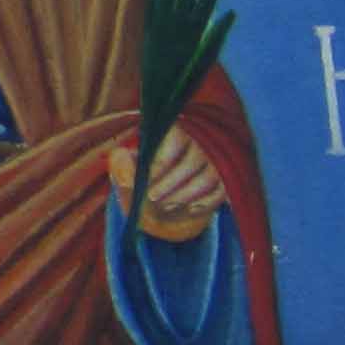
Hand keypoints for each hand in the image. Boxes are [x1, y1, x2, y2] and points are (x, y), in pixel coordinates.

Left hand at [107, 127, 226, 240]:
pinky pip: (220, 193)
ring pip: (208, 178)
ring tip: (165, 206)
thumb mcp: (125, 166)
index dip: (161, 162)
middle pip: (192, 162)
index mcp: (176, 133)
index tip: (145, 179)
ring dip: (185, 195)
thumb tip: (126, 172)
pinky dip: (206, 203)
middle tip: (152, 198)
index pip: (175, 140)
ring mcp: (214, 165)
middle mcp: (199, 146)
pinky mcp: (223, 184)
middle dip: (170, 183)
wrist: (157, 198)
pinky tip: (189, 210)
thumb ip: (121, 164)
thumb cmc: (141, 176)